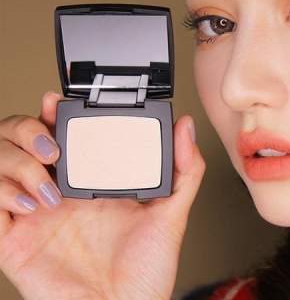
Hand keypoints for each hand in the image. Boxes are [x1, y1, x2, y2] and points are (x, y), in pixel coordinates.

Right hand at [0, 91, 206, 299]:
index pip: (58, 132)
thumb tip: (186, 127)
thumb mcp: (171, 214)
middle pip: (17, 140)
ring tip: (47, 184)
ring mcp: (32, 214)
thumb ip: (184, 169)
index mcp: (89, 181)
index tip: (58, 102)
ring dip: (15, 163)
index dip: (51, 113)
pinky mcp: (13, 241)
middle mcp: (56, 191)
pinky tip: (30, 205)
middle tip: (53, 147)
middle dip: (26, 131)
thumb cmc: (146, 271)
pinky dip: (0, 194)